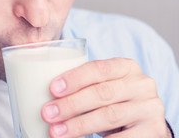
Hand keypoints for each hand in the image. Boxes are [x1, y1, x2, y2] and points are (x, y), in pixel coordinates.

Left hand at [41, 58, 170, 137]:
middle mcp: (141, 84)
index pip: (99, 68)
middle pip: (102, 93)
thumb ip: (83, 84)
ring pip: (109, 116)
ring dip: (78, 125)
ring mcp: (149, 107)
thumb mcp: (102, 84)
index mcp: (126, 66)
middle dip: (71, 104)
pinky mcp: (153, 130)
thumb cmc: (111, 97)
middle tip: (47, 113)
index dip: (74, 78)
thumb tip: (43, 94)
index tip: (52, 89)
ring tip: (56, 132)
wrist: (142, 118)